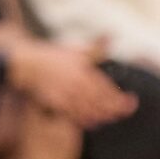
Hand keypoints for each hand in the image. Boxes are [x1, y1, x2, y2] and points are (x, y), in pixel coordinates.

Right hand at [5, 39, 135, 126]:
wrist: (27, 64)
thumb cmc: (52, 56)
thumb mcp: (76, 51)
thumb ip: (96, 48)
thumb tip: (112, 36)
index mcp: (85, 72)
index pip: (108, 90)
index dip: (122, 99)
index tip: (132, 101)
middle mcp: (78, 86)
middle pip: (102, 104)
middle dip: (116, 110)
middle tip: (124, 112)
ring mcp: (67, 97)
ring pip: (90, 113)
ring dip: (103, 117)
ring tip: (110, 117)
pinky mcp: (56, 104)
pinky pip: (75, 117)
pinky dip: (86, 121)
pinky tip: (92, 123)